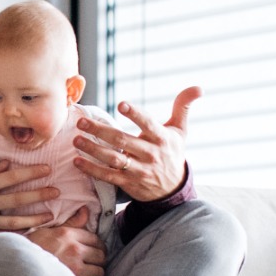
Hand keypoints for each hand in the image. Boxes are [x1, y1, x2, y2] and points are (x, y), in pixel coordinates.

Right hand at [0, 162, 53, 243]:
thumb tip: (6, 163)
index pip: (12, 177)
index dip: (31, 173)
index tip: (47, 170)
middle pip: (18, 198)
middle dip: (40, 194)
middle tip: (57, 191)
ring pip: (14, 220)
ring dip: (34, 218)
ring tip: (50, 215)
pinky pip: (1, 237)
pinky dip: (16, 237)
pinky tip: (30, 235)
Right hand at [27, 210, 104, 275]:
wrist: (15, 268)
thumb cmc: (31, 250)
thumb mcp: (49, 231)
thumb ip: (71, 223)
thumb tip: (86, 210)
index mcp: (69, 235)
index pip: (96, 240)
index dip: (97, 247)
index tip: (93, 253)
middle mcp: (75, 251)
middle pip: (101, 257)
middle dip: (97, 262)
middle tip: (90, 266)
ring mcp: (76, 269)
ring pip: (100, 274)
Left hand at [74, 87, 199, 203]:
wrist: (173, 189)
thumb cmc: (173, 153)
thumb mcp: (180, 130)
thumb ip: (183, 106)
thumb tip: (199, 87)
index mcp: (162, 138)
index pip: (148, 124)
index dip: (135, 114)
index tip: (121, 104)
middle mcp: (150, 154)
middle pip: (122, 140)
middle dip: (100, 131)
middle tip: (81, 122)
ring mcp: (139, 170)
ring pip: (113, 159)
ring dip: (92, 149)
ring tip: (76, 139)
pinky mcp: (129, 183)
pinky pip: (108, 176)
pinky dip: (92, 169)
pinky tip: (78, 161)